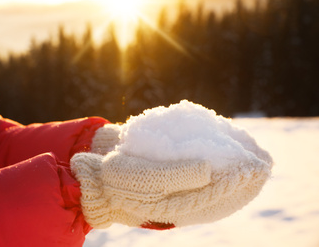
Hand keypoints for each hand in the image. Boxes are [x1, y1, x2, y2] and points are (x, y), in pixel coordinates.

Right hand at [70, 150, 270, 229]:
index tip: (256, 166)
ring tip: (246, 157)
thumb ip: (179, 174)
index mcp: (178, 206)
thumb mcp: (148, 177)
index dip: (239, 183)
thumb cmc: (119, 177)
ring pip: (211, 183)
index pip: (217, 197)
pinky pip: (196, 173)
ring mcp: (174, 190)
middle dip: (242, 178)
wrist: (97, 178)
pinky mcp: (167, 177)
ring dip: (229, 170)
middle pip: (220, 192)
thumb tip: (210, 169)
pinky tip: (217, 152)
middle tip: (261, 161)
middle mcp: (180, 200)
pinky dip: (211, 164)